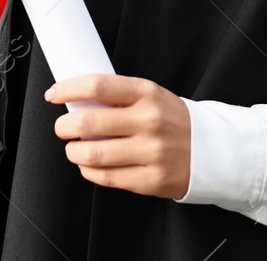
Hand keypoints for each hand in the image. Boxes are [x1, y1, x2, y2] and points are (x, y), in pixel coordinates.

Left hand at [46, 75, 190, 200]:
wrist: (213, 150)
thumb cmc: (172, 120)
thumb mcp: (151, 96)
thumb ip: (118, 97)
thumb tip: (75, 100)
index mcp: (147, 94)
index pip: (97, 86)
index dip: (68, 89)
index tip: (54, 94)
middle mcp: (149, 121)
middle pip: (88, 122)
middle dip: (64, 126)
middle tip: (62, 127)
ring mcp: (151, 152)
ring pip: (92, 153)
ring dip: (73, 151)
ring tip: (74, 148)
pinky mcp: (150, 179)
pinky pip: (106, 177)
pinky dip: (88, 170)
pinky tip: (89, 164)